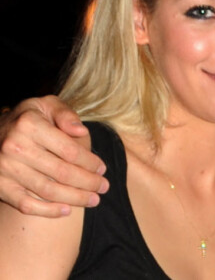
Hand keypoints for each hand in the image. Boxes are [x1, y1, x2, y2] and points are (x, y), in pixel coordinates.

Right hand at [0, 96, 108, 216]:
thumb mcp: (46, 105)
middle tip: (104, 187)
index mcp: (30, 125)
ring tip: (93, 200)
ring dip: (74, 198)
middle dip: (87, 182)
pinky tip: (67, 210)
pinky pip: (25, 205)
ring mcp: (4, 169)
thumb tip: (82, 132)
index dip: (89, 162)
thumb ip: (66, 114)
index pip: (68, 150)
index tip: (103, 168)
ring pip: (47, 190)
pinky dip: (48, 211)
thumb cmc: (28, 117)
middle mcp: (15, 147)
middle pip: (61, 172)